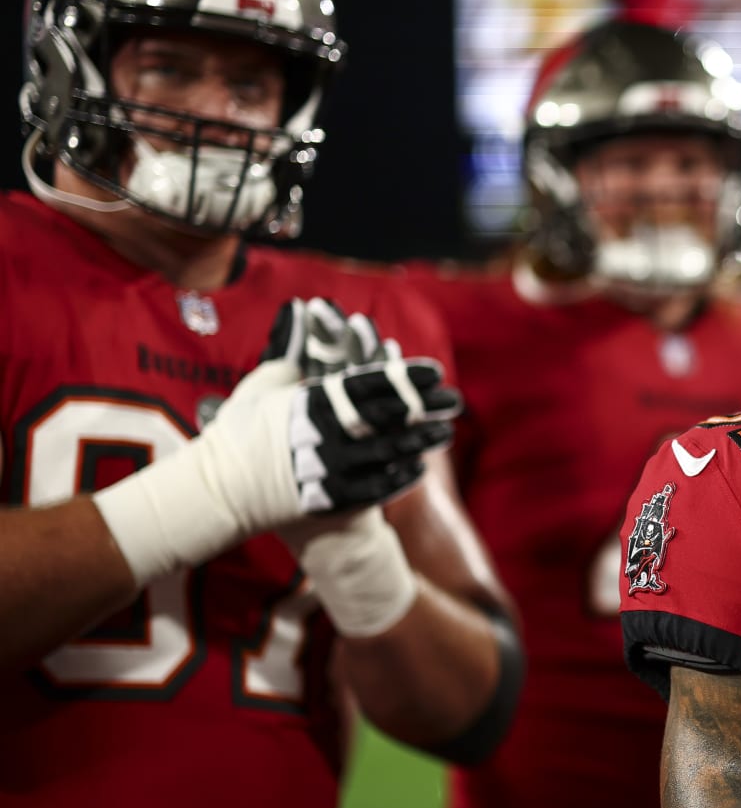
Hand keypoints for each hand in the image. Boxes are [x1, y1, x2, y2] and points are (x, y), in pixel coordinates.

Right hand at [257, 299, 459, 517]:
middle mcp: (326, 433)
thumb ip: (289, 348)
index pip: (371, 383)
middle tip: (456, 401)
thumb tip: (299, 309)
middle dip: (427, 408)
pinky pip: (377, 486)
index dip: (408, 377)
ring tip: (447, 433)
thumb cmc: (239, 433)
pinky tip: (420, 466)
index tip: (436, 372)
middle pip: (390, 417)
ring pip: (390, 452)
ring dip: (422, 442)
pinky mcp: (330, 499)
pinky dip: (401, 476)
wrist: (218, 491)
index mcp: (311, 401)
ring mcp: (330, 468)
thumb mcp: (262, 384)